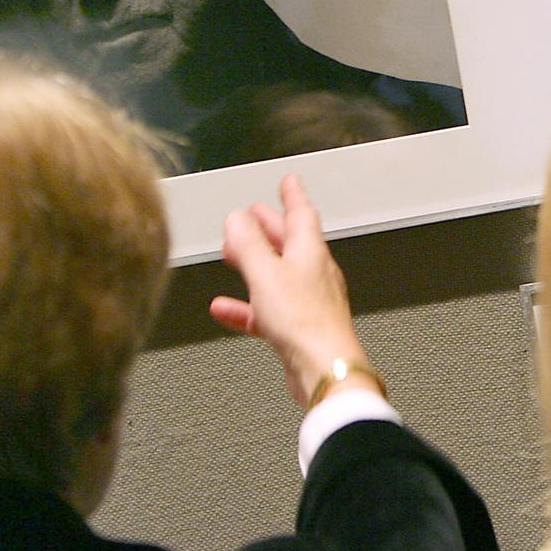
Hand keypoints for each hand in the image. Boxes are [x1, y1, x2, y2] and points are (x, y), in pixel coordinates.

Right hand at [209, 174, 375, 407]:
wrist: (323, 370)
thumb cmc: (305, 323)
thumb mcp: (265, 274)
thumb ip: (247, 245)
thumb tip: (237, 219)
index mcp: (310, 251)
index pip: (302, 213)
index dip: (292, 194)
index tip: (289, 181)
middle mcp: (313, 273)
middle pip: (289, 241)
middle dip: (269, 226)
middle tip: (254, 214)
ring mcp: (308, 301)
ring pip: (277, 273)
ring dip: (255, 262)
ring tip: (233, 255)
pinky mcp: (298, 327)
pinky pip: (268, 308)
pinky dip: (247, 304)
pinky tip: (226, 308)